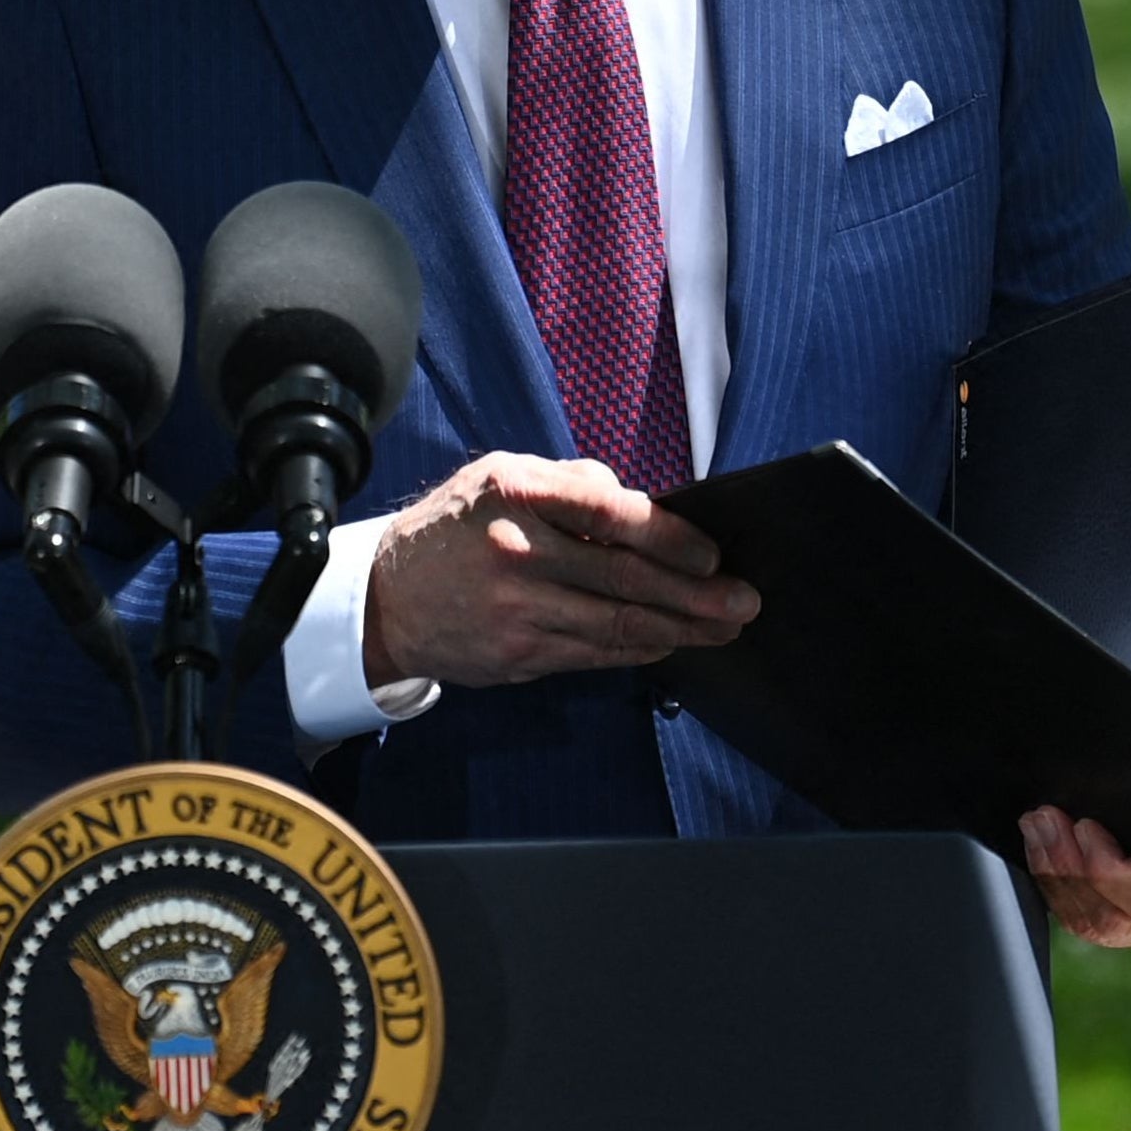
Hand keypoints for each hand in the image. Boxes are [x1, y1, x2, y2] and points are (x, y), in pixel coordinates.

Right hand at [363, 453, 756, 690]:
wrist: (386, 598)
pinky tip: (671, 641)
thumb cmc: (455, 527)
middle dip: (696, 594)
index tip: (711, 551)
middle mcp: (517, 551)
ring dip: (681, 629)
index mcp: (516, 493)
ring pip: (617, 625)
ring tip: (724, 628)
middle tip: (744, 601)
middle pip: (625, 579)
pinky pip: (595, 654)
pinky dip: (640, 649)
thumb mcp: (500, 475)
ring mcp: (517, 610)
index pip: (610, 513)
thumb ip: (572, 483)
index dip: (670, 536)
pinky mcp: (518, 655)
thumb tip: (640, 504)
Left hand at [1018, 806, 1130, 949]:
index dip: (1109, 872)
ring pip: (1100, 927)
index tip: (1084, 828)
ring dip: (1056, 877)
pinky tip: (1043, 853)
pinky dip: (1060, 889)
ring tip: (1036, 828)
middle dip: (1069, 869)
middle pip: (1121, 919)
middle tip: (1043, 819)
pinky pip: (1093, 924)